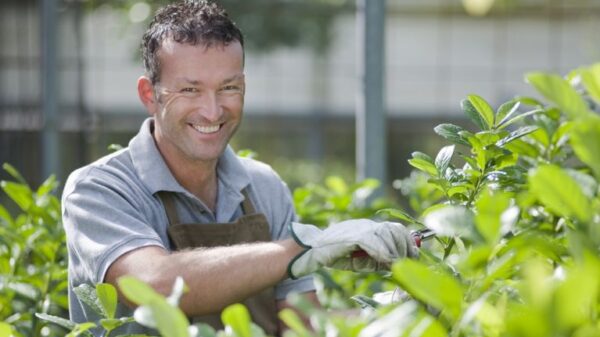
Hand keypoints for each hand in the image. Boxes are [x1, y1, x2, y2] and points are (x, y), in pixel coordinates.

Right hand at [287, 219, 417, 278]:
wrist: (313, 250)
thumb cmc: (336, 256)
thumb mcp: (362, 260)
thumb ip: (378, 260)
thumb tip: (396, 264)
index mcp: (370, 228)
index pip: (395, 228)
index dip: (408, 241)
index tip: (415, 256)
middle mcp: (367, 225)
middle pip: (394, 230)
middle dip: (405, 247)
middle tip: (409, 262)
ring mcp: (359, 228)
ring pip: (386, 235)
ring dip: (394, 251)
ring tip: (395, 264)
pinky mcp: (352, 235)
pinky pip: (372, 242)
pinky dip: (382, 253)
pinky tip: (386, 262)